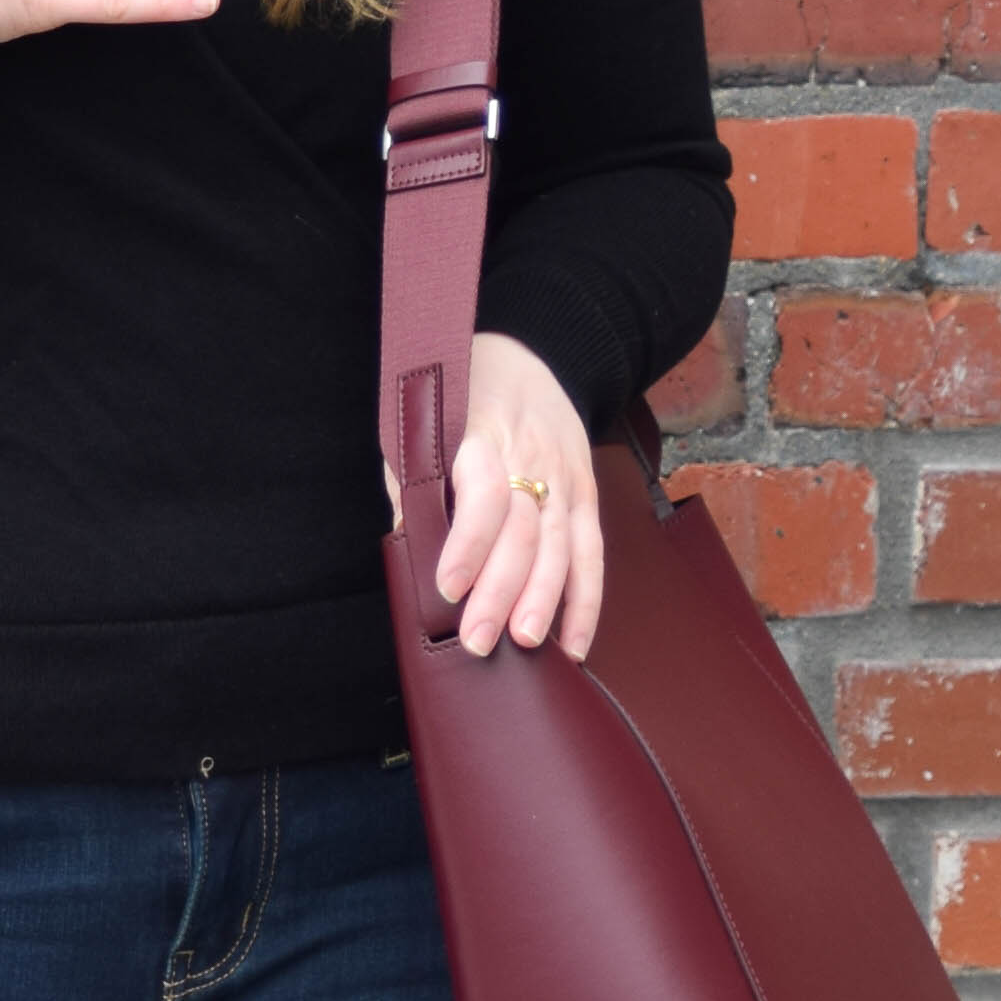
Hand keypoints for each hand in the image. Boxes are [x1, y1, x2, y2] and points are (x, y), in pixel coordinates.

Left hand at [425, 331, 606, 664]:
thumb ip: (413, 480)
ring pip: (562, 548)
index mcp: (486, 436)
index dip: (469, 544)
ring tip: (526, 645)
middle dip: (503, 592)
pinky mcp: (586, 497)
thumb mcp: (426, 419)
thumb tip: (408, 543)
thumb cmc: (462, 393)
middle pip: (526, 533)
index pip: (486, 495)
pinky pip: (592, 555)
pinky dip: (586, 602)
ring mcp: (566, 480)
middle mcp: (533, 460)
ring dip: (546, 602)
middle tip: (479, 640)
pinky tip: (574, 644)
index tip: (448, 587)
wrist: (527, 355)